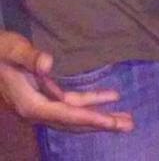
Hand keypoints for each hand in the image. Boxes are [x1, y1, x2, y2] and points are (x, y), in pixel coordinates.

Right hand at [0, 31, 133, 132]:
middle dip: (101, 123)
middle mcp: (37, 110)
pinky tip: (105, 97)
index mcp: (31, 104)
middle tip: (129, 125)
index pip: (66, 114)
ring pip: (74, 114)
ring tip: (124, 117)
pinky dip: (88, 102)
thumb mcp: (12, 50)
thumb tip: (48, 63)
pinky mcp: (43, 97)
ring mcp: (41, 106)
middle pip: (74, 121)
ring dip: (99, 114)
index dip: (90, 118)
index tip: (111, 123)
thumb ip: (30, 57)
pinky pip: (70, 104)